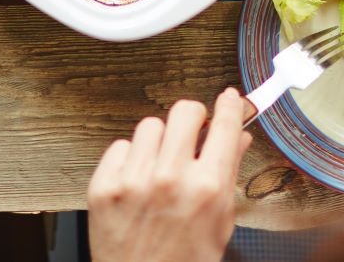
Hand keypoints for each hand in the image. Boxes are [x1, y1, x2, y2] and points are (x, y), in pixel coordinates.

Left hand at [87, 89, 250, 261]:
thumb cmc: (184, 261)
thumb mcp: (220, 222)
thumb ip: (229, 173)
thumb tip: (239, 136)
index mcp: (208, 188)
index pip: (225, 124)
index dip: (231, 105)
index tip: (230, 98)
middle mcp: (171, 178)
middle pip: (184, 110)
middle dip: (193, 118)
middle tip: (192, 133)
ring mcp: (134, 180)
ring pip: (150, 125)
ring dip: (159, 140)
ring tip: (160, 166)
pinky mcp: (104, 185)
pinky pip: (120, 146)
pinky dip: (130, 159)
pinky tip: (137, 181)